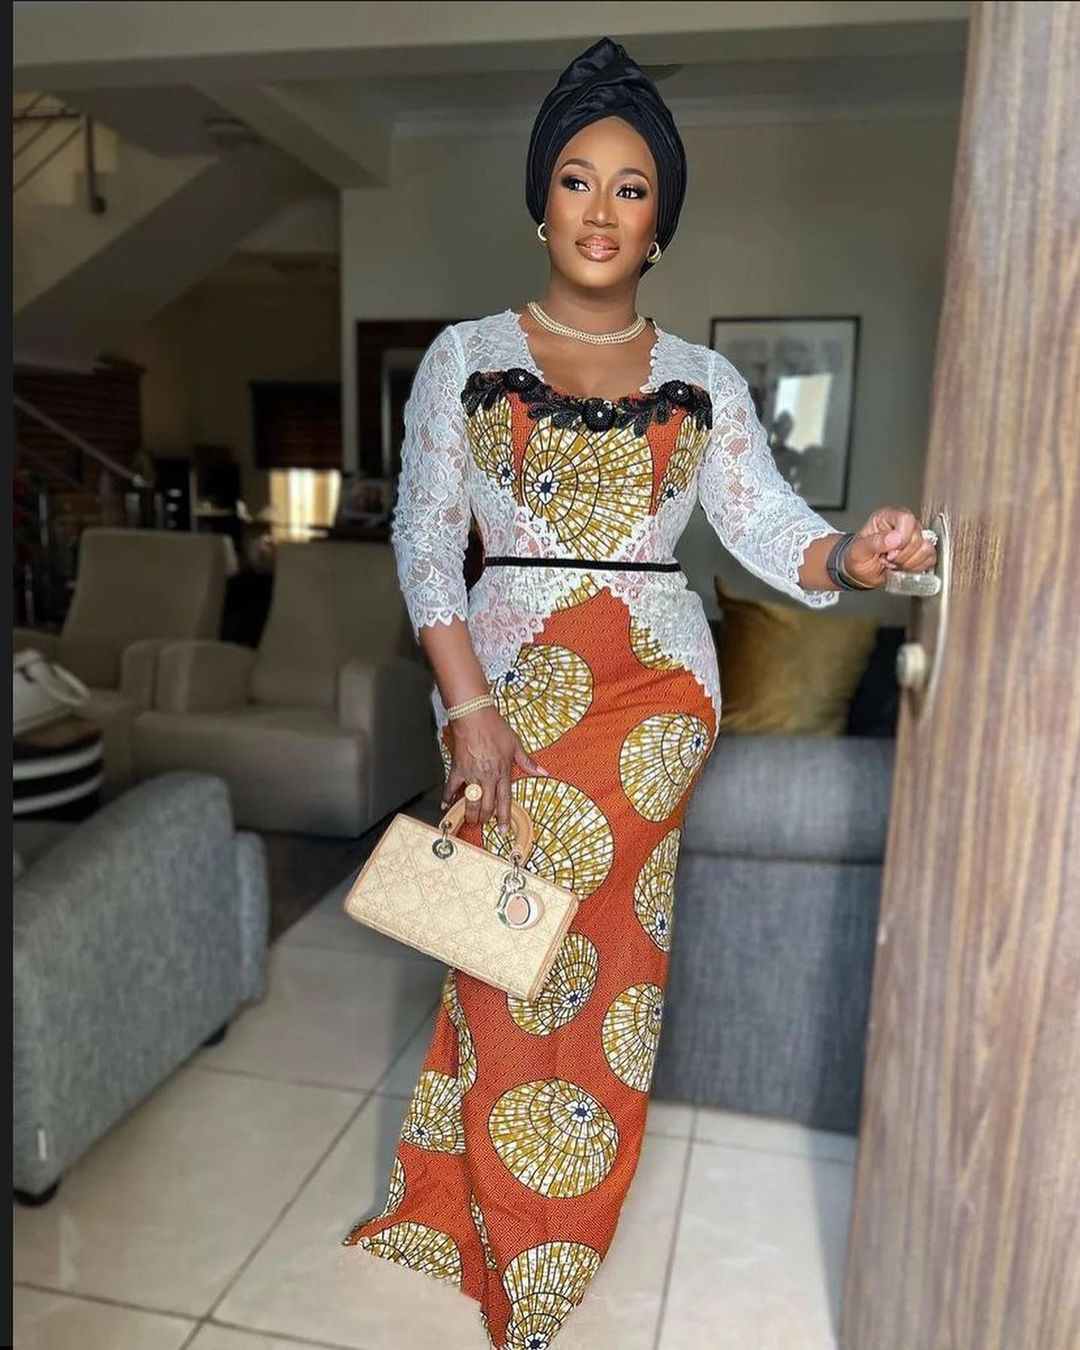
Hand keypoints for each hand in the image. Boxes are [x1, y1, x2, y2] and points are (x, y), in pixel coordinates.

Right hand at [440, 705, 550, 835]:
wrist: (474, 717)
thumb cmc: (494, 728)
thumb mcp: (515, 744)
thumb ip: (528, 762)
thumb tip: (543, 772)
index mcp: (502, 772)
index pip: (504, 801)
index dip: (503, 818)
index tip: (502, 831)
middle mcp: (487, 777)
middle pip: (486, 806)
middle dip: (486, 819)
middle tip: (485, 823)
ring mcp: (471, 774)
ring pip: (470, 802)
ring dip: (470, 814)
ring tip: (471, 819)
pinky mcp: (458, 769)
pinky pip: (451, 787)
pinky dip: (448, 797)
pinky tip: (446, 805)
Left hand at [843, 507, 937, 588]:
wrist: (860, 571)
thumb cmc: (857, 557)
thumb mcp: (858, 550)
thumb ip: (874, 542)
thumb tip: (895, 538)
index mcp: (887, 516)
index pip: (907, 519)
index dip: (902, 538)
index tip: (889, 552)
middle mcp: (904, 524)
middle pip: (917, 537)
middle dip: (901, 555)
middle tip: (886, 559)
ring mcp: (915, 537)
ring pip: (925, 550)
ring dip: (907, 563)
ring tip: (893, 563)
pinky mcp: (922, 551)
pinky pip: (929, 560)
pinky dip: (915, 568)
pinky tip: (902, 567)